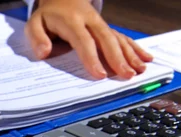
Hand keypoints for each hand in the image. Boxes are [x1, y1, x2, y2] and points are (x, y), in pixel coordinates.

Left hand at [25, 0, 153, 79]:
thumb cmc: (47, 17)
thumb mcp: (34, 24)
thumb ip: (37, 38)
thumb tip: (44, 53)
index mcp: (72, 22)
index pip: (84, 41)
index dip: (92, 58)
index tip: (100, 75)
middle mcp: (90, 21)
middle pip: (106, 40)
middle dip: (117, 58)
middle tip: (126, 75)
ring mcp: (101, 24)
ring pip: (118, 38)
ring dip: (130, 54)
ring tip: (140, 70)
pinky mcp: (107, 28)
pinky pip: (122, 37)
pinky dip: (135, 48)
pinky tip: (145, 59)